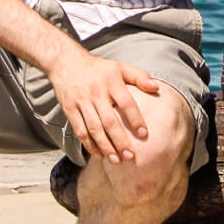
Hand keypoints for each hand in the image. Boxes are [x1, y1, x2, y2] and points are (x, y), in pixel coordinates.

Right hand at [47, 46, 160, 162]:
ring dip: (105, 146)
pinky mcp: (69, 109)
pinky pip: (79, 130)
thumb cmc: (99, 68)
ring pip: (94, 128)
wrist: (66, 63)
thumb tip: (156, 88)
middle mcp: (96, 92)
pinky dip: (89, 144)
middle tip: (130, 156)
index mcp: (111, 81)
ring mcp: (81, 101)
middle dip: (120, 140)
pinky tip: (99, 154)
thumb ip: (139, 76)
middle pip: (109, 121)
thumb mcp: (119, 67)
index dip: (135, 119)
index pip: (126, 103)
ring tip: (116, 160)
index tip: (144, 134)